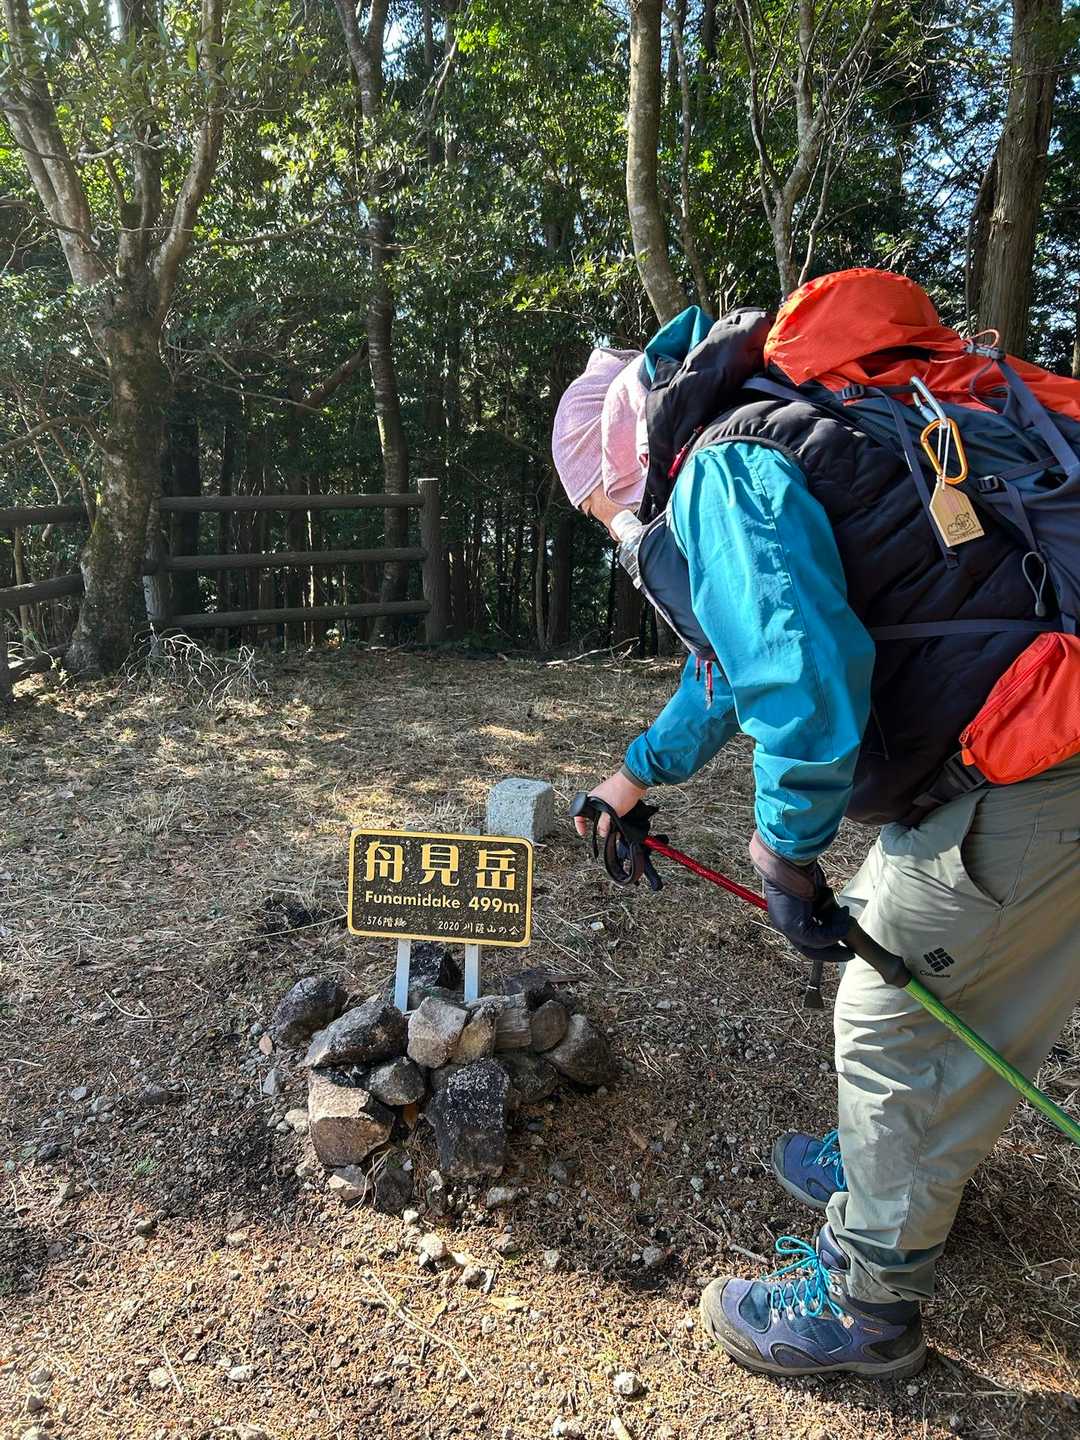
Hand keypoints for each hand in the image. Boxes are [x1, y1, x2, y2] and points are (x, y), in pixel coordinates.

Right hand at [573, 770, 646, 837]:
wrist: (634, 781)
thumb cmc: (621, 791)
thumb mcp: (610, 813)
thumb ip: (604, 825)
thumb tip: (602, 833)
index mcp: (590, 799)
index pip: (579, 814)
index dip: (579, 824)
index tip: (584, 832)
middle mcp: (596, 797)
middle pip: (593, 815)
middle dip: (598, 824)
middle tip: (604, 829)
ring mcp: (606, 797)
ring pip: (603, 813)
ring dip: (608, 820)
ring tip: (614, 824)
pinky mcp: (614, 797)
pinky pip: (611, 810)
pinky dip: (614, 815)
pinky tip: (620, 818)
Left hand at [749, 831, 849, 959]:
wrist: (789, 859)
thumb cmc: (800, 868)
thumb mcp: (813, 892)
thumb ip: (820, 907)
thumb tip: (835, 916)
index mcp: (786, 916)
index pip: (805, 940)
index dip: (825, 945)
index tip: (841, 945)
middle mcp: (784, 924)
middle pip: (809, 949)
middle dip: (832, 952)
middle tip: (850, 954)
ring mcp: (788, 927)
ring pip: (817, 944)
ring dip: (837, 934)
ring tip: (847, 920)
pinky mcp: (795, 926)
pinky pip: (820, 938)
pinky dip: (835, 931)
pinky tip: (845, 919)